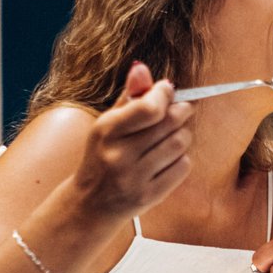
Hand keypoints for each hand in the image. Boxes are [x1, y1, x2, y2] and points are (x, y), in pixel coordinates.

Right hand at [72, 62, 192, 219]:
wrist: (89, 204)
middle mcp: (119, 155)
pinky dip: (182, 158)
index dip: (165, 94)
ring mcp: (135, 178)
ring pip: (179, 144)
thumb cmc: (102, 156)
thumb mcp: (107, 125)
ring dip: (183, 134)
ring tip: (174, 133)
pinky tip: (170, 157)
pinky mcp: (149, 196)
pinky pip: (182, 168)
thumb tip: (142, 68)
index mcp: (107, 131)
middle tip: (181, 109)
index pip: (148, 108)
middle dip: (181, 111)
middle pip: (170, 123)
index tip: (168, 89)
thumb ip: (128, 97)